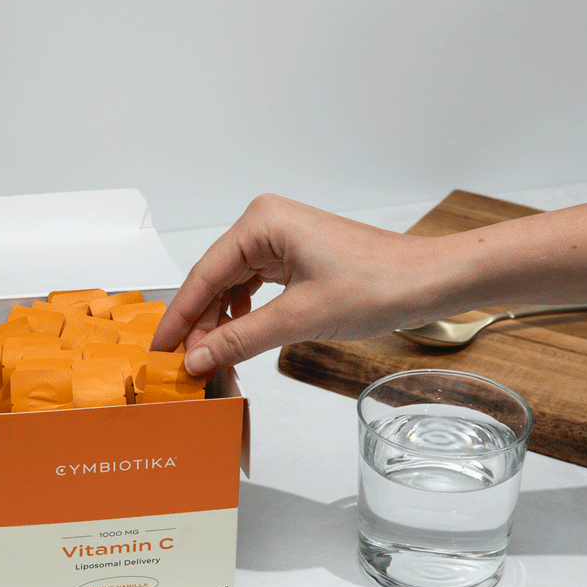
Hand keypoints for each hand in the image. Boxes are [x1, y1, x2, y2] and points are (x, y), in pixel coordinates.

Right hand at [151, 193, 443, 373]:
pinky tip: (236, 338)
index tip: (159, 349)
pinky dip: (242, 315)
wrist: (427, 281)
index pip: (204, 275)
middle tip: (184, 365)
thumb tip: (197, 360)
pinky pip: (254, 287)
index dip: (179, 317)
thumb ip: (239, 339)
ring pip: (232, 286)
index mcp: (262, 222)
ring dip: (220, 322)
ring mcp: (281, 238)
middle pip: (214, 280)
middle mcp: (266, 222)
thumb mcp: (298, 318)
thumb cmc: (378, 285)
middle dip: (199, 324)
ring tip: (209, 358)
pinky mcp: (295, 256)